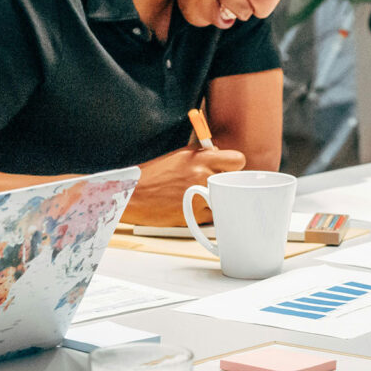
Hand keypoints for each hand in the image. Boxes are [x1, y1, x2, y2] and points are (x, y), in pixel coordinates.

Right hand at [122, 144, 245, 226]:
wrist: (133, 194)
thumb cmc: (153, 175)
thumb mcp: (178, 157)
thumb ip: (201, 155)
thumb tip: (220, 155)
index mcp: (201, 157)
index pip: (237, 160)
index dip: (232, 166)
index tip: (226, 170)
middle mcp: (203, 175)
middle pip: (233, 181)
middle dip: (225, 184)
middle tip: (211, 186)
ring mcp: (201, 195)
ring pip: (224, 200)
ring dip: (215, 201)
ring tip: (197, 198)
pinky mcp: (196, 215)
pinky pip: (212, 215)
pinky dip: (204, 214)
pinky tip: (190, 208)